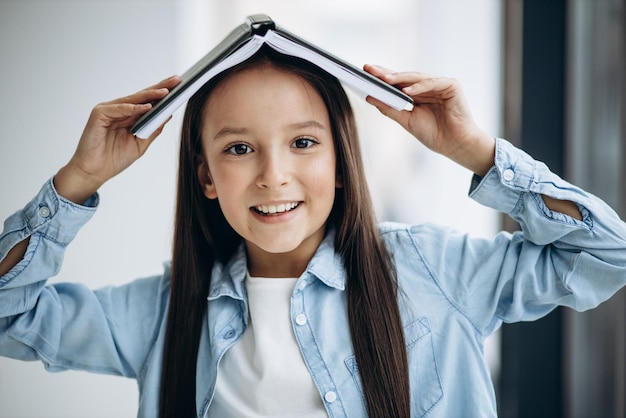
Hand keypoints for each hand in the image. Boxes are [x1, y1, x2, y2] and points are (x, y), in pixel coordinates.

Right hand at [54, 76, 179, 202]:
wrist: (94, 172)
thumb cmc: (114, 159)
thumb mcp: (140, 143)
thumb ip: (152, 129)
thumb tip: (168, 115)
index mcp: (128, 116)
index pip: (148, 101)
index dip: (163, 95)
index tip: (180, 88)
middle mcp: (118, 110)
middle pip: (142, 97)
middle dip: (160, 88)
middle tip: (176, 81)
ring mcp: (108, 110)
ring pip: (132, 100)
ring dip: (150, 95)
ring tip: (166, 92)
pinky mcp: (99, 114)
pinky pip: (119, 108)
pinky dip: (133, 108)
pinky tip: (147, 107)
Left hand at [364, 65, 494, 175]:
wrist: (455, 145)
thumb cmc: (434, 134)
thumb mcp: (406, 120)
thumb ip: (389, 108)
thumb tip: (369, 97)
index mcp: (417, 94)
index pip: (397, 83)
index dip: (381, 78)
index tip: (364, 73)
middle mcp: (427, 86)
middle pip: (404, 77)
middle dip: (387, 73)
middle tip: (369, 69)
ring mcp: (440, 84)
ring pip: (417, 78)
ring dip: (400, 78)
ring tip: (384, 79)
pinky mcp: (451, 85)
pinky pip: (433, 82)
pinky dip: (420, 86)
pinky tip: (406, 90)